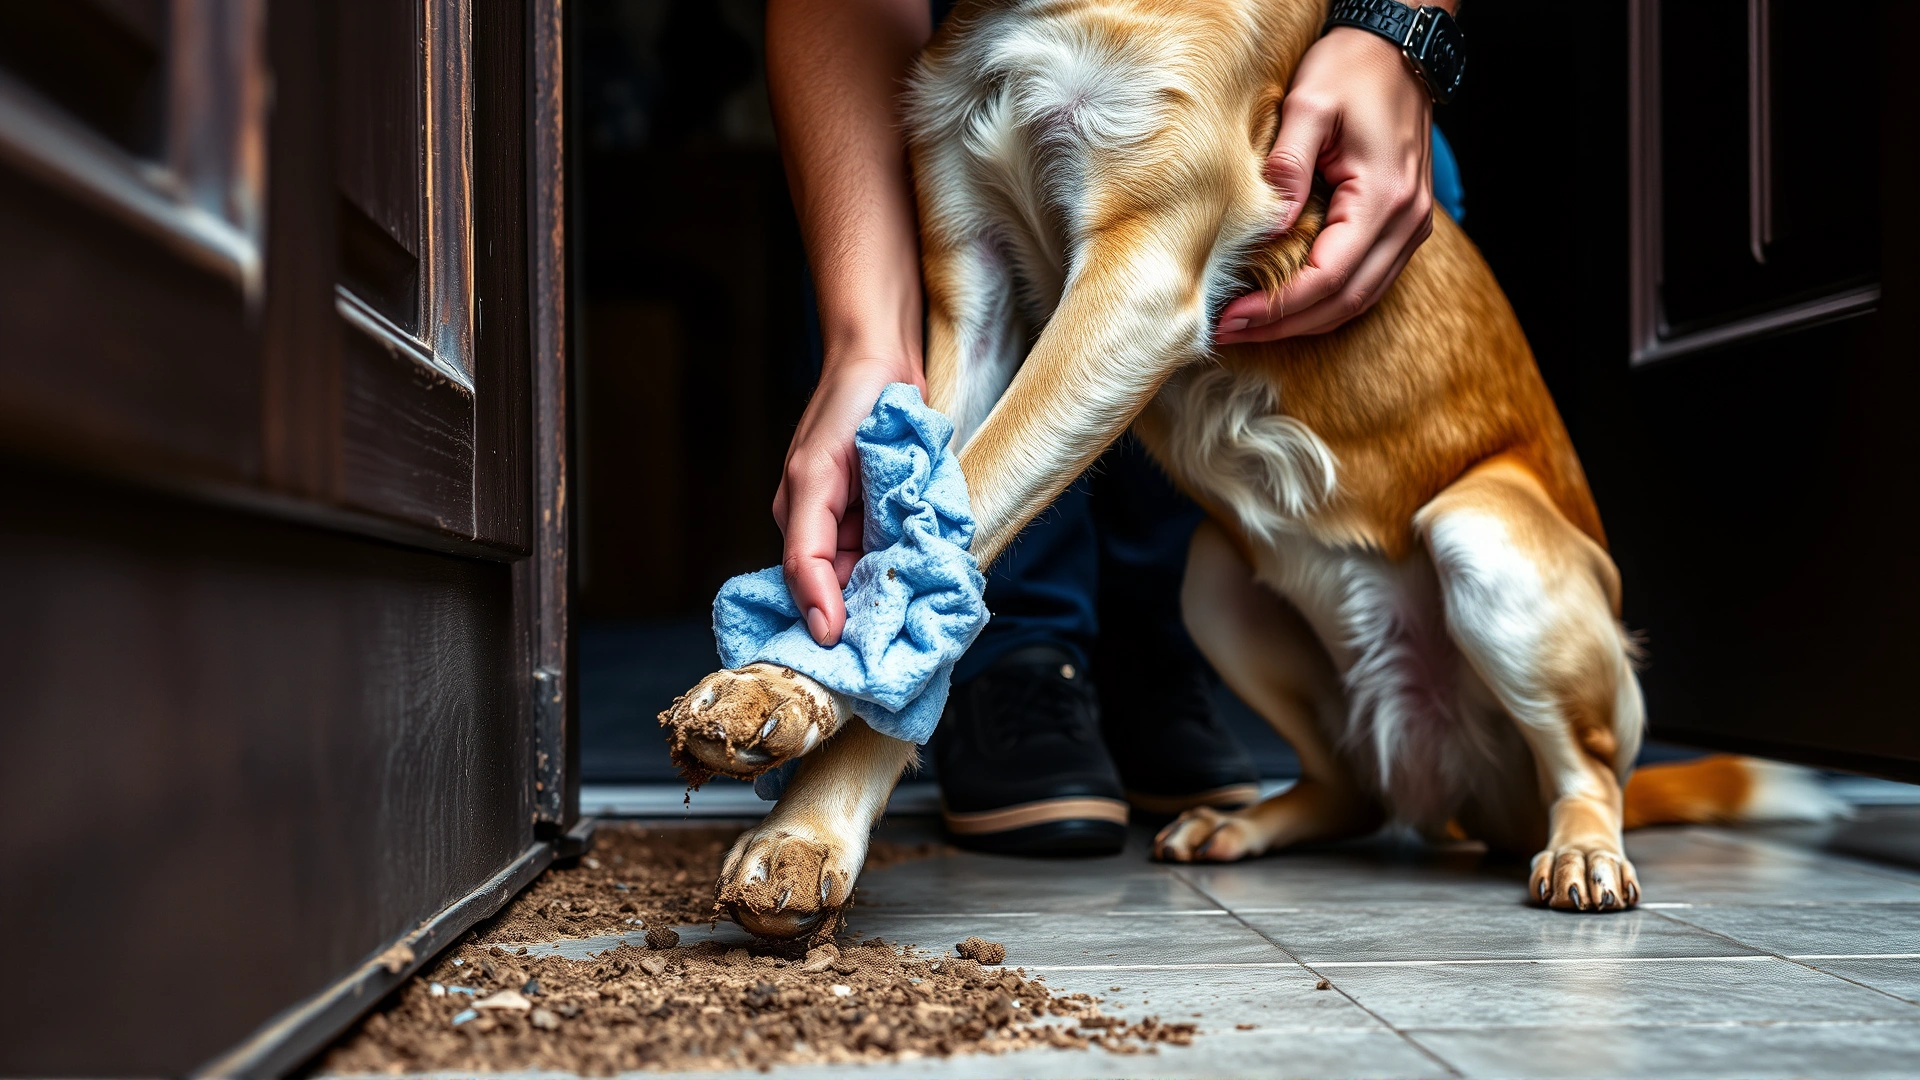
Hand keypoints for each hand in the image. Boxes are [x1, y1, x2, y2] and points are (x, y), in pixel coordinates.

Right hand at [772, 355, 925, 645]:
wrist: (883, 358)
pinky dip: (926, 559)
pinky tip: (943, 574)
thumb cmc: (845, 408)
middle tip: (906, 649)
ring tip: (929, 618)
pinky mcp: (902, 512)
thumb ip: (812, 552)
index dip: (836, 630)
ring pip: (888, 575)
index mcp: (802, 526)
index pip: (815, 595)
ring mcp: (869, 522)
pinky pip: (913, 548)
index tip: (864, 665)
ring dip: (907, 590)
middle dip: (877, 615)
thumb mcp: (815, 479)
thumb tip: (823, 623)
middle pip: (853, 592)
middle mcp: (835, 531)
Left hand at [1216, 26, 1435, 343]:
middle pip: (1345, 302)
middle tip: (1228, 331)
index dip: (1277, 307)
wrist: (1396, 48)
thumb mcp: (1309, 104)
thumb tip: (1269, 228)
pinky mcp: (1401, 224)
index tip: (1230, 317)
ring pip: (1359, 299)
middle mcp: (1406, 222)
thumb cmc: (1352, 69)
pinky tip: (1284, 300)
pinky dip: (1325, 299)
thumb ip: (1288, 165)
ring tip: (1248, 325)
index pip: (1328, 277)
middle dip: (1284, 325)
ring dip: (1304, 319)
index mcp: (1384, 198)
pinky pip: (1366, 279)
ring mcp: (1410, 226)